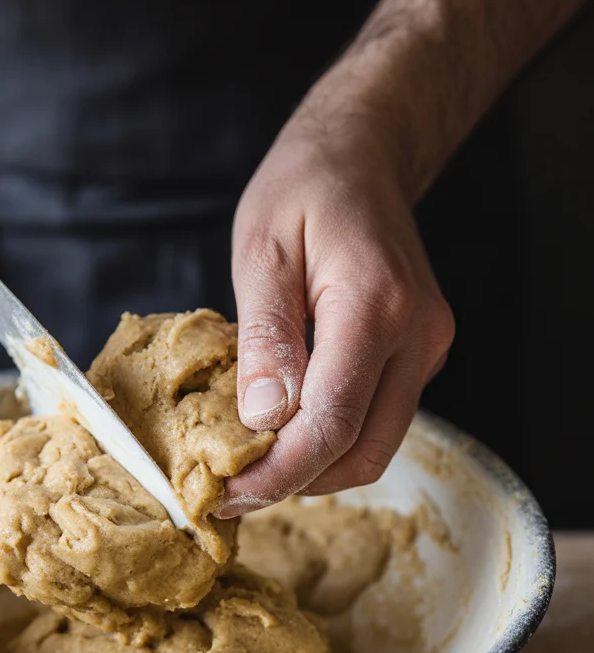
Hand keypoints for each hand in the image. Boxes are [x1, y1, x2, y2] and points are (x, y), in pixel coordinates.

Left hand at [219, 93, 453, 515]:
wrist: (363, 157)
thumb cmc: (303, 189)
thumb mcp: (261, 252)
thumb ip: (264, 338)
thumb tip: (263, 420)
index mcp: (376, 306)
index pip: (332, 423)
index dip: (278, 473)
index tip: (226, 496)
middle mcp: (417, 336)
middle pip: (362, 453)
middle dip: (295, 483)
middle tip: (232, 492)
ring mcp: (427, 348)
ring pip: (374, 447)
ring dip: (314, 469)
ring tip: (252, 465)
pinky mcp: (421, 355)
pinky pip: (378, 421)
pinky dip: (332, 441)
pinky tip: (287, 431)